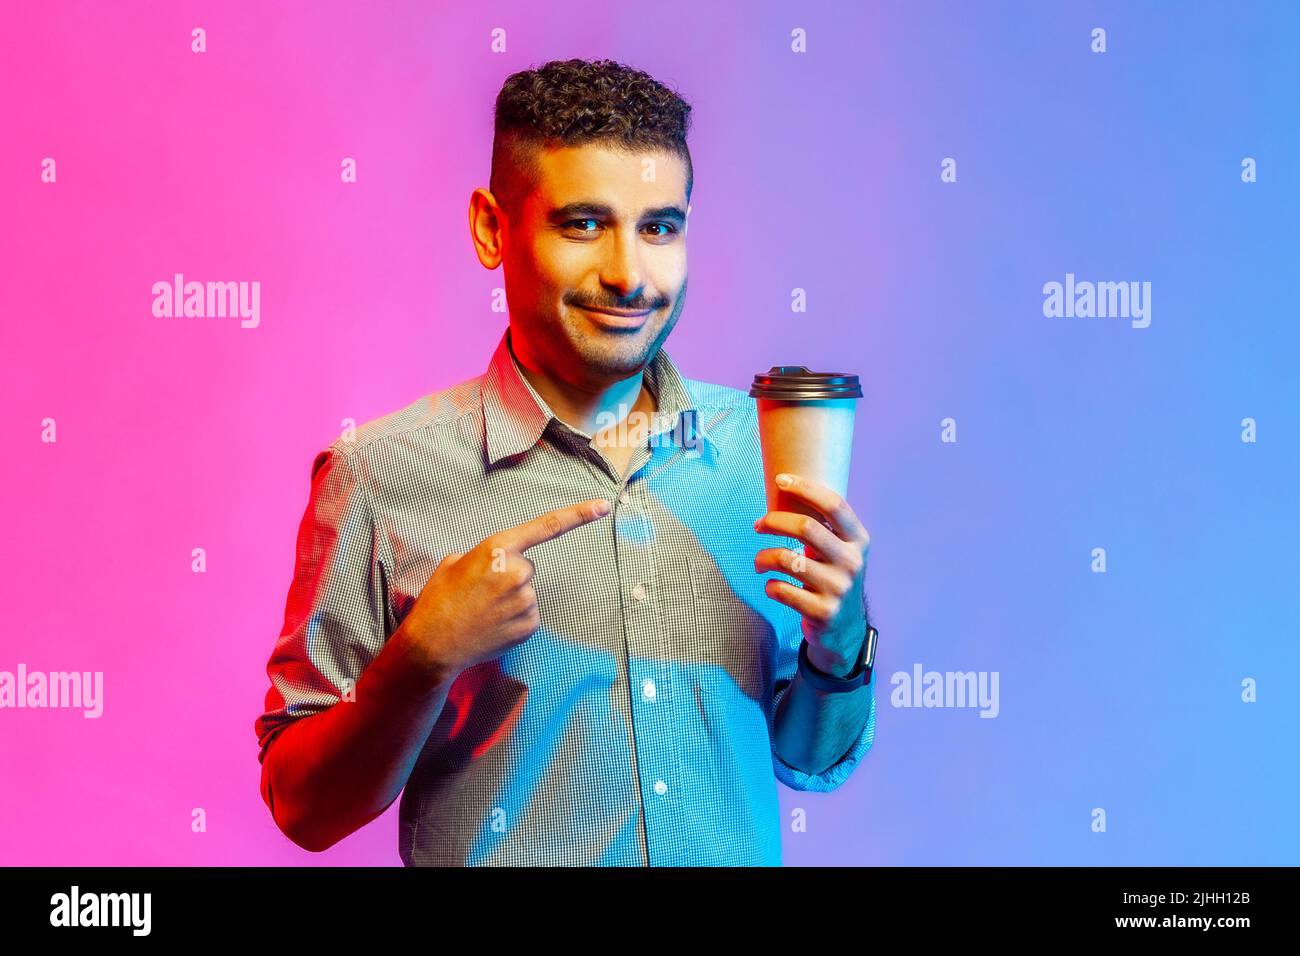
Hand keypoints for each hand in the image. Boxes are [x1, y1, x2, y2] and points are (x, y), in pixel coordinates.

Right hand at [398, 498, 610, 680]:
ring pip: (527, 592)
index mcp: (497, 549)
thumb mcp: (453, 563)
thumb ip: (483, 555)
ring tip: (482, 611)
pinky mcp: (530, 624)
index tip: (604, 506)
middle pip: (527, 567)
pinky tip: (492, 624)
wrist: (433, 646)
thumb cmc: (438, 601)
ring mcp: (526, 600)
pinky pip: (529, 614)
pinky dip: (514, 619)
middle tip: (481, 592)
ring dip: (510, 599)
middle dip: (509, 576)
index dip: (579, 514)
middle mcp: (517, 571)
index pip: (546, 526)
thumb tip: (496, 563)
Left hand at [753, 473, 870, 676]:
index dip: (805, 488)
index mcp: (859, 540)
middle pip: (806, 527)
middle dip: (773, 521)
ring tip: (759, 563)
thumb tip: (785, 490)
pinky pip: (782, 590)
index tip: (780, 481)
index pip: (834, 505)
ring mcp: (839, 588)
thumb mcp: (841, 550)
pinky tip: (771, 586)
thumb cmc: (833, 577)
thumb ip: (824, 526)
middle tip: (758, 525)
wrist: (845, 628)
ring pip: (787, 560)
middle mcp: (852, 562)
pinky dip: (770, 586)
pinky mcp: (823, 612)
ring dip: (763, 557)